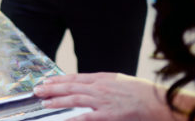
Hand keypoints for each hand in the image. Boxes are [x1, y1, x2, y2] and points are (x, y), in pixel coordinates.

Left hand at [34, 73, 177, 120]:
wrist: (157, 101)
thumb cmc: (140, 92)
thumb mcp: (119, 81)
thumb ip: (102, 82)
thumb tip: (88, 84)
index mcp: (101, 79)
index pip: (75, 78)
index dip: (59, 79)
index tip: (47, 80)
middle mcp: (99, 87)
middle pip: (70, 86)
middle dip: (52, 87)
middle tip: (37, 89)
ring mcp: (102, 101)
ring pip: (74, 99)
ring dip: (57, 100)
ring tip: (44, 101)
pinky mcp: (108, 114)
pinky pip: (87, 117)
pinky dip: (74, 117)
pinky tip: (63, 119)